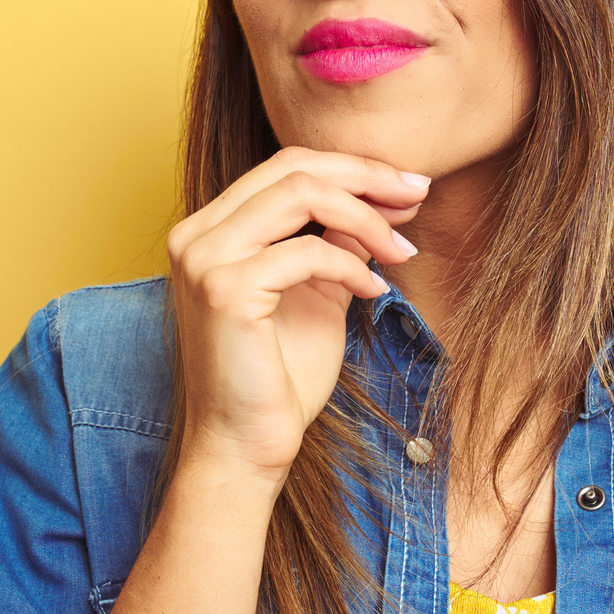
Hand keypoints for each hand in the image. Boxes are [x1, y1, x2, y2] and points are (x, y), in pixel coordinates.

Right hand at [166, 147, 429, 484]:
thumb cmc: (280, 377)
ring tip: (402, 247)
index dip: (351, 168)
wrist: (245, 446)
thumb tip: (381, 197)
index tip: (405, 187)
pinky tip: (374, 291)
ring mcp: (205, 259)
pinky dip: (351, 265)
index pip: (284, 167)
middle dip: (365, 175)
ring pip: (300, 194)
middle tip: (417, 193)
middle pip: (292, 167)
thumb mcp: (317, 293)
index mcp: (210, 229)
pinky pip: (307, 252)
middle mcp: (196, 234)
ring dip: (365, 216)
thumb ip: (337, 243)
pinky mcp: (225, 291)